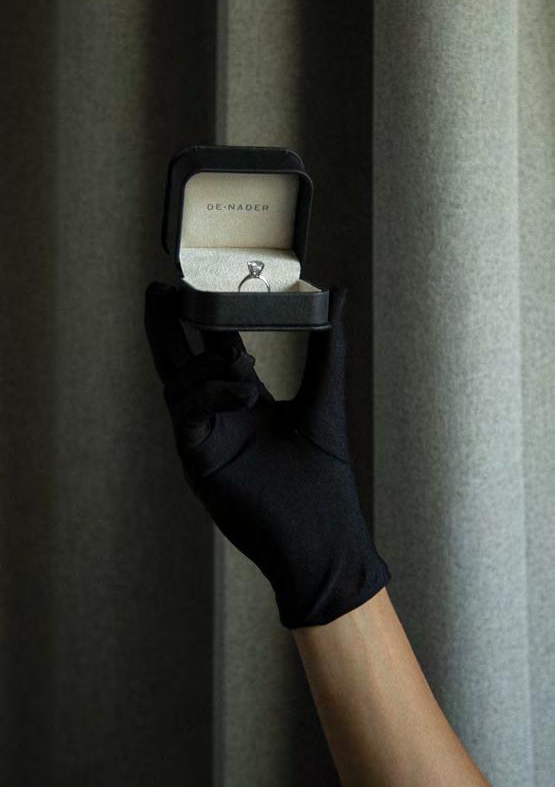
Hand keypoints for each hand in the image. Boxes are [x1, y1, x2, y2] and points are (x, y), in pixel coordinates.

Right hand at [144, 282, 389, 627]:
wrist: (323, 539)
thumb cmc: (327, 476)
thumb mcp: (325, 397)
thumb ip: (329, 344)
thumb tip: (337, 291)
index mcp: (243, 398)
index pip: (211, 348)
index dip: (201, 315)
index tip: (193, 282)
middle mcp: (217, 415)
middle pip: (177, 360)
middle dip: (165, 325)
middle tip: (161, 290)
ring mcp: (204, 438)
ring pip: (176, 386)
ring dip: (204, 364)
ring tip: (243, 360)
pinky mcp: (197, 461)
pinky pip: (186, 416)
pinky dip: (211, 395)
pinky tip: (246, 391)